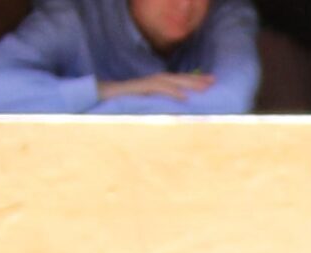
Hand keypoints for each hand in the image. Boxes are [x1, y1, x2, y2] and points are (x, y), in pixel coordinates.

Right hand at [98, 70, 212, 98]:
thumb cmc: (120, 107)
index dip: (193, 80)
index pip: (176, 81)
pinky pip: (155, 89)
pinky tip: (183, 97)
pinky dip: (170, 92)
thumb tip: (177, 116)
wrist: (96, 100)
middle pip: (176, 78)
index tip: (212, 82)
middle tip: (214, 81)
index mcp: (153, 87)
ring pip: (168, 81)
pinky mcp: (136, 90)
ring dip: (186, 83)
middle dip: (195, 79)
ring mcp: (142, 85)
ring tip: (203, 88)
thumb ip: (159, 109)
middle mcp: (149, 83)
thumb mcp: (144, 108)